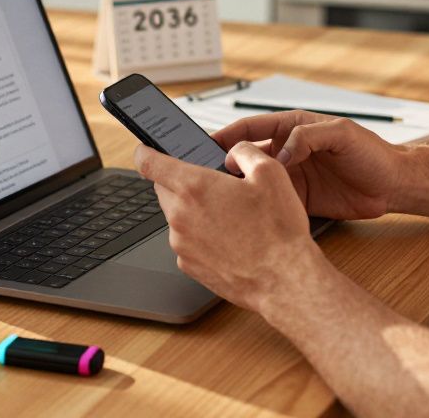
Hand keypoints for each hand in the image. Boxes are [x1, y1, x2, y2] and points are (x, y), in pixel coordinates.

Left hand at [134, 142, 324, 311]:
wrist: (283, 280)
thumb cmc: (277, 230)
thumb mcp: (270, 172)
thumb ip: (243, 152)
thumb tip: (232, 152)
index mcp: (194, 187)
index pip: (149, 163)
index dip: (145, 152)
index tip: (145, 149)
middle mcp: (180, 216)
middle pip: (163, 189)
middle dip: (180, 182)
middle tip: (211, 184)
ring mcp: (182, 244)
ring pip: (176, 216)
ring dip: (193, 210)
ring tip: (229, 216)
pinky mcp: (189, 266)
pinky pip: (187, 241)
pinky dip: (200, 235)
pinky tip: (228, 238)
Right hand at [213, 110, 401, 220]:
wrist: (393, 186)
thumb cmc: (372, 153)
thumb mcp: (341, 134)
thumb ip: (308, 137)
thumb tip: (280, 153)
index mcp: (292, 127)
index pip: (250, 128)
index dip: (226, 135)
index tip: (206, 146)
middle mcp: (287, 151)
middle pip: (246, 155)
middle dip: (223, 163)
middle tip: (203, 175)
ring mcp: (291, 176)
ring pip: (254, 181)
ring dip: (237, 188)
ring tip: (218, 197)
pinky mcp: (297, 200)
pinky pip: (270, 202)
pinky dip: (256, 207)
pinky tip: (243, 214)